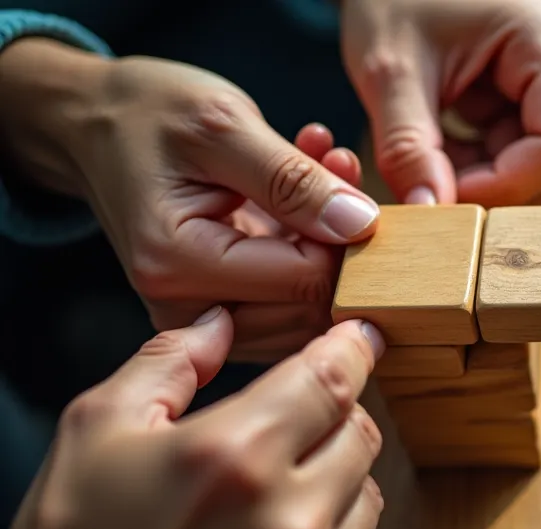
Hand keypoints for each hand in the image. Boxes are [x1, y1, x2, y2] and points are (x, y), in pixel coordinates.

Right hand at [0, 39, 379, 360]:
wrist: (96, 125)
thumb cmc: (149, 114)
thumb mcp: (225, 125)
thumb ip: (294, 180)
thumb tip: (360, 225)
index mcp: (178, 263)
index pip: (306, 282)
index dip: (347, 237)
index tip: (347, 175)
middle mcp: (185, 307)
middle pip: (311, 310)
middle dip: (343, 241)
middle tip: (339, 166)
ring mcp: (201, 317)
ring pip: (307, 314)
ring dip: (331, 244)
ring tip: (321, 169)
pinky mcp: (219, 311)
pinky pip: (289, 303)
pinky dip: (312, 251)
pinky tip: (308, 194)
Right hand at [0, 307, 386, 528]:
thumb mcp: (97, 427)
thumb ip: (170, 360)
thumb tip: (224, 322)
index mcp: (234, 454)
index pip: (334, 378)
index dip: (350, 349)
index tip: (356, 339)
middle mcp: (288, 517)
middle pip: (361, 430)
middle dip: (333, 413)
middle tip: (292, 421)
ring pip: (367, 489)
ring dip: (335, 474)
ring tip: (274, 487)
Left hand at [340, 0, 540, 205]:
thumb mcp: (388, 69)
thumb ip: (408, 147)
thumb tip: (430, 213)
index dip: (510, 186)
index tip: (448, 198)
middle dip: (497, 187)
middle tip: (433, 188)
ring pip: (539, 161)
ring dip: (485, 178)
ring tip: (428, 162)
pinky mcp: (532, 85)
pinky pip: (520, 146)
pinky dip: (479, 162)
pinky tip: (438, 147)